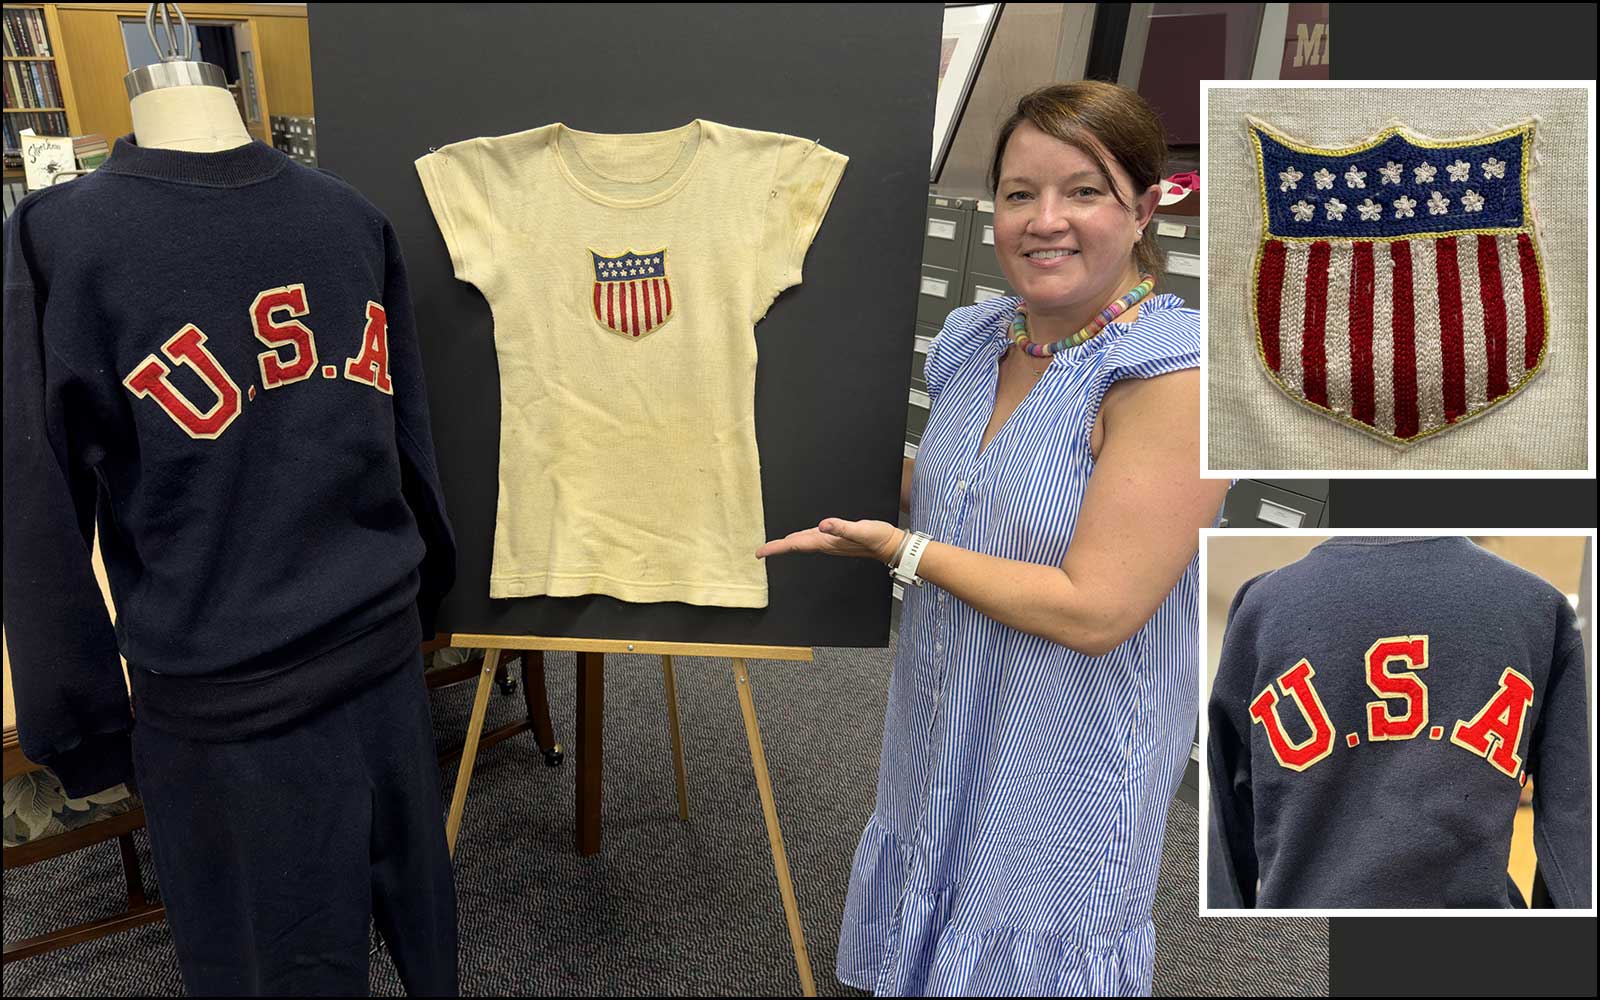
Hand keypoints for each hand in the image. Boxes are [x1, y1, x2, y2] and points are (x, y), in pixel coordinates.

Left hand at [756, 518, 903, 563]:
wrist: (890, 545)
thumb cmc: (877, 538)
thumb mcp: (860, 530)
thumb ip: (842, 528)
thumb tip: (823, 524)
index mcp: (826, 542)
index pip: (795, 544)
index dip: (776, 548)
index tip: (760, 553)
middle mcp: (826, 544)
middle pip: (795, 545)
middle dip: (778, 548)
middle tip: (761, 551)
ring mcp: (830, 544)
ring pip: (803, 543)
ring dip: (788, 544)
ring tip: (776, 544)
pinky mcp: (836, 540)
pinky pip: (812, 540)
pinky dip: (801, 539)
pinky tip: (801, 537)